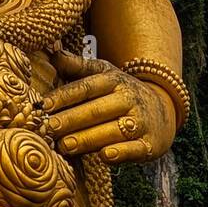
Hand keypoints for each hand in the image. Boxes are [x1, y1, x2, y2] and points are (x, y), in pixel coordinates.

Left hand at [42, 52, 176, 164]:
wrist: (163, 110)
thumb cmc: (120, 92)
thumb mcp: (103, 74)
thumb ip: (76, 65)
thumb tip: (51, 50)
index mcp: (113, 79)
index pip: (86, 87)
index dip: (64, 96)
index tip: (44, 105)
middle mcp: (128, 98)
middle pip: (96, 109)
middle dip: (70, 119)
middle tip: (48, 128)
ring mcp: (140, 121)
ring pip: (111, 130)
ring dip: (87, 139)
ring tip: (64, 146)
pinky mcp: (150, 143)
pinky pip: (134, 149)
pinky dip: (120, 153)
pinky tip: (104, 156)